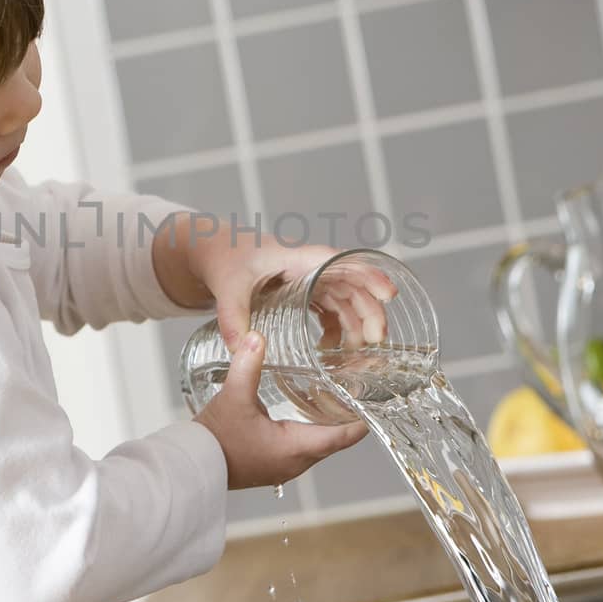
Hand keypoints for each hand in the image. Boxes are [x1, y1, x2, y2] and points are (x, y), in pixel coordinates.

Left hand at [187, 234, 399, 348]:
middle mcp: (308, 266)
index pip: (341, 262)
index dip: (368, 276)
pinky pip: (329, 308)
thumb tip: (242, 350)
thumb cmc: (225, 259)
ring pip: (344, 298)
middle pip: (351, 284)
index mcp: (296, 258)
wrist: (213, 250)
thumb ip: (234, 319)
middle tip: (378, 339)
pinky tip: (330, 349)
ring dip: (357, 322)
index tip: (389, 294)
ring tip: (361, 351)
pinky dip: (336, 327)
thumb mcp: (228, 289)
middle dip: (369, 310)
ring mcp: (307, 278)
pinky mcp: (302, 290)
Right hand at [193, 331, 367, 488]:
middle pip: (337, 437)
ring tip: (335, 389)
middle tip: (356, 384)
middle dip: (348, 411)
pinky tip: (305, 404)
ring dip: (329, 418)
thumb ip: (247, 365)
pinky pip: (303, 444)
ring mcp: (285, 465)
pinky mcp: (274, 462)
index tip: (375, 396)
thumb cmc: (214, 442)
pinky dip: (312, 425)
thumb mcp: (233, 398)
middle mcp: (297, 461)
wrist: (192, 469)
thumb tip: (257, 336)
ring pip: (320, 440)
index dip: (363, 416)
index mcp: (297, 448)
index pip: (345, 436)